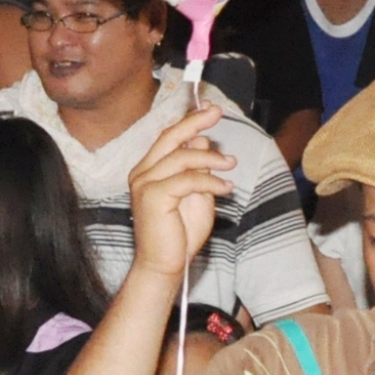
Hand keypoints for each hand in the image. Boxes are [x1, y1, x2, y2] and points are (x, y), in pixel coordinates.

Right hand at [123, 105, 232, 285]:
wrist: (164, 265)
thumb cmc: (179, 234)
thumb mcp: (196, 194)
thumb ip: (198, 168)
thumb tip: (202, 140)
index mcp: (149, 170)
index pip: (169, 137)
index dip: (189, 120)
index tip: (210, 109)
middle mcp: (142, 173)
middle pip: (170, 138)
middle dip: (195, 122)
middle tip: (217, 113)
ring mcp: (144, 183)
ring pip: (182, 158)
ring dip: (211, 158)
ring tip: (231, 164)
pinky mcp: (153, 196)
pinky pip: (187, 179)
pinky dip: (210, 181)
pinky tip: (226, 187)